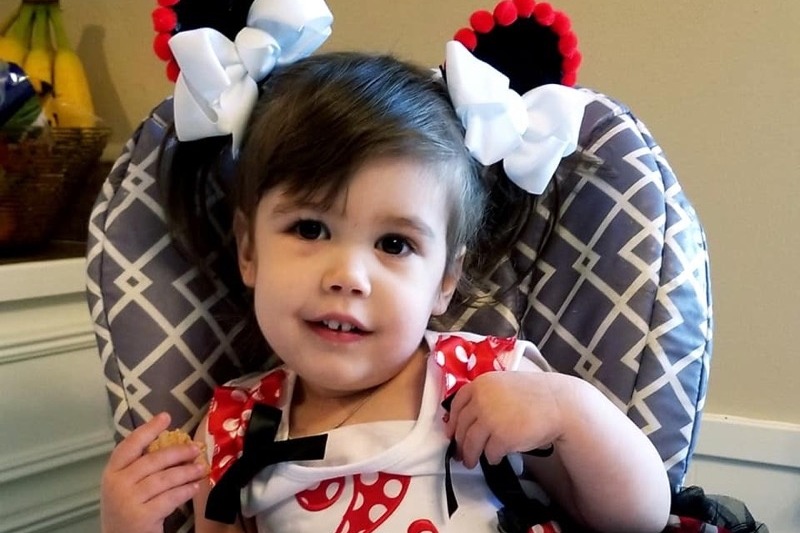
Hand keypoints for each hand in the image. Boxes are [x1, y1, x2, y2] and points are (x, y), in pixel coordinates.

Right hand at [101, 412, 206, 532]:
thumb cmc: (126, 509)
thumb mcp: (125, 485)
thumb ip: (139, 467)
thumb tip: (172, 444)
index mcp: (112, 472)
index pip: (129, 445)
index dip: (148, 429)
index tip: (165, 416)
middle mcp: (117, 484)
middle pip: (152, 460)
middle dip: (178, 452)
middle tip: (196, 448)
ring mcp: (128, 501)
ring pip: (165, 479)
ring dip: (187, 471)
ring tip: (200, 467)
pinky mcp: (142, 517)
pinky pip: (170, 498)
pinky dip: (185, 491)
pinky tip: (194, 487)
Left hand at [444, 371, 569, 468]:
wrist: (559, 404)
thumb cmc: (536, 395)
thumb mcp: (505, 385)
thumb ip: (486, 396)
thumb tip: (470, 418)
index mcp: (481, 384)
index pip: (457, 404)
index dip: (453, 421)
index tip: (452, 433)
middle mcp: (481, 400)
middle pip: (461, 427)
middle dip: (460, 443)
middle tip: (460, 453)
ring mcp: (490, 419)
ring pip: (470, 443)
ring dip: (469, 456)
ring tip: (471, 462)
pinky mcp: (501, 437)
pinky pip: (489, 453)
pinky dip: (491, 458)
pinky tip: (495, 458)